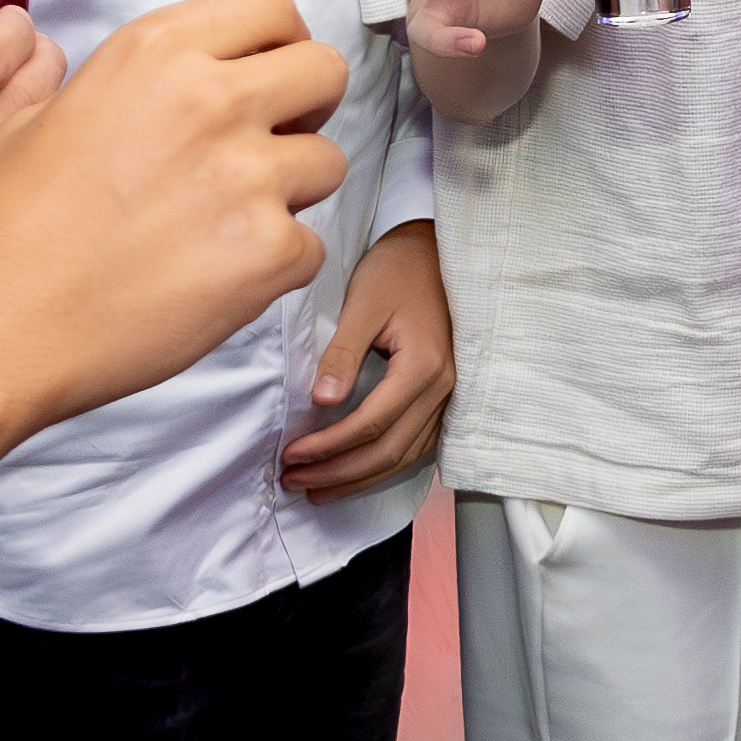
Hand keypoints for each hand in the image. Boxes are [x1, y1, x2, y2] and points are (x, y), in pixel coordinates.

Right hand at [0, 0, 349, 445]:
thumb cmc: (1, 229)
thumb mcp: (45, 115)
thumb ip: (130, 87)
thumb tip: (175, 87)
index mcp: (154, 52)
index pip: (271, 7)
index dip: (278, 42)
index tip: (267, 72)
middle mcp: (209, 100)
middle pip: (324, 71)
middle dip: (305, 107)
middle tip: (266, 144)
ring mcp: (246, 177)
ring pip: (330, 162)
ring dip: (291, 191)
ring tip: (222, 223)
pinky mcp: (267, 254)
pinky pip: (311, 246)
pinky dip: (274, 266)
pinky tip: (212, 279)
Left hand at [279, 217, 453, 495]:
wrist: (434, 252)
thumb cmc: (398, 271)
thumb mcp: (363, 304)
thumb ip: (343, 354)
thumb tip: (323, 401)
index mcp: (423, 366)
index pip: (371, 424)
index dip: (329, 446)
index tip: (291, 454)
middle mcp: (443, 388)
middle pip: (389, 451)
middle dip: (339, 472)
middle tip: (295, 479)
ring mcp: (449, 395)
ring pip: (406, 456)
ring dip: (361, 477)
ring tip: (319, 488)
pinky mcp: (445, 396)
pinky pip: (419, 444)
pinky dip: (387, 465)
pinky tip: (360, 473)